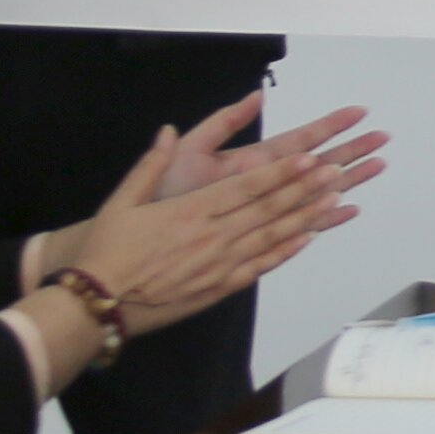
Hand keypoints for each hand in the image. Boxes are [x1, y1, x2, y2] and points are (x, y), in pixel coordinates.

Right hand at [47, 120, 340, 331]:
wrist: (96, 303)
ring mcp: (219, 264)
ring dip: (306, 216)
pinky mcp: (218, 288)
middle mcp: (212, 236)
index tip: (310, 157)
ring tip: (336, 199)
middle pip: (268, 208)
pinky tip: (308, 238)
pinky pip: (260, 267)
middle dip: (306, 188)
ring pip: (272, 236)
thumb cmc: (108, 250)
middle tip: (337, 170)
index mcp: (191, 210)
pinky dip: (286, 251)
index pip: (247, 186)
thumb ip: (150, 164)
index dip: (282, 171)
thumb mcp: (122, 200)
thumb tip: (167, 130)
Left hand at [149, 87, 390, 223]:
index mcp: (249, 164)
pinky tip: (347, 210)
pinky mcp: (260, 237)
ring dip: (347, 181)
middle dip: (350, 151)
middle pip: (316, 166)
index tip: (355, 112)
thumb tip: (255, 96)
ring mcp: (263, 211)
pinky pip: (299, 226)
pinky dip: (324, 219)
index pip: (297, 141)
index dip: (327, 126)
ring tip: (377, 167)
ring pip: (315, 193)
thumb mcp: (186, 151)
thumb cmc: (160, 199)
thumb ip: (220, 124)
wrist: (141, 245)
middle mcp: (263, 186)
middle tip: (382, 139)